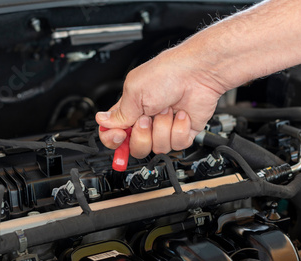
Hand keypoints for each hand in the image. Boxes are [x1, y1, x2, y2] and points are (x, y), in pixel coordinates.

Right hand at [96, 46, 225, 157]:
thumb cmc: (167, 73)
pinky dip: (179, 129)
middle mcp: (146, 121)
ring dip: (163, 128)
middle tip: (146, 119)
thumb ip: (119, 113)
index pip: (114, 134)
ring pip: (158, 147)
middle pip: (135, 148)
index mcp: (130, 109)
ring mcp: (165, 127)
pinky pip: (177, 145)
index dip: (113, 140)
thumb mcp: (135, 91)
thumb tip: (102, 121)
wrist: (198, 73)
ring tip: (167, 109)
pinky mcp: (183, 131)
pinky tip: (181, 114)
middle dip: (142, 136)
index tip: (119, 136)